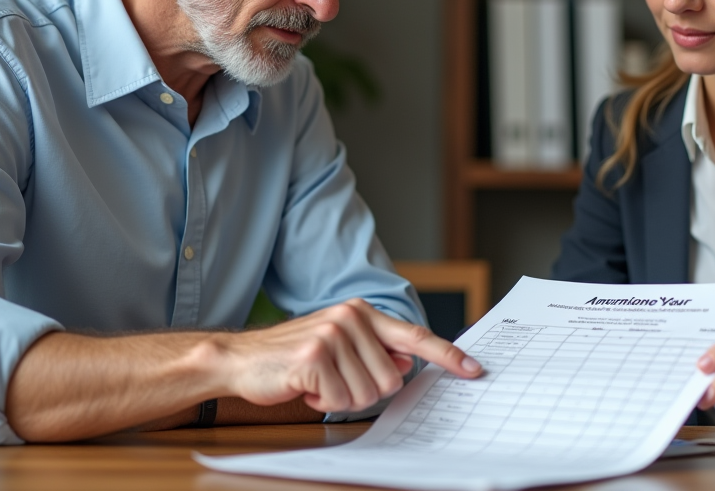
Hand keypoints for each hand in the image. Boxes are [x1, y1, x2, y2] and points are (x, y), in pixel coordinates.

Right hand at [208, 298, 482, 413]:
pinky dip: (322, 401)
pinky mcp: (315, 356)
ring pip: (368, 393)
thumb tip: (407, 366)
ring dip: (341, 397)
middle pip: (391, 380)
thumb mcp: (339, 348)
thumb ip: (375, 354)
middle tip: (333, 380)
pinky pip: (340, 399)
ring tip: (318, 381)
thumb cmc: (293, 357)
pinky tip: (305, 385)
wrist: (241, 358)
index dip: (447, 355)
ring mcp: (333, 334)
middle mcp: (351, 317)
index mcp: (362, 313)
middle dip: (363, 390)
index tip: (473, 369)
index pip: (414, 336)